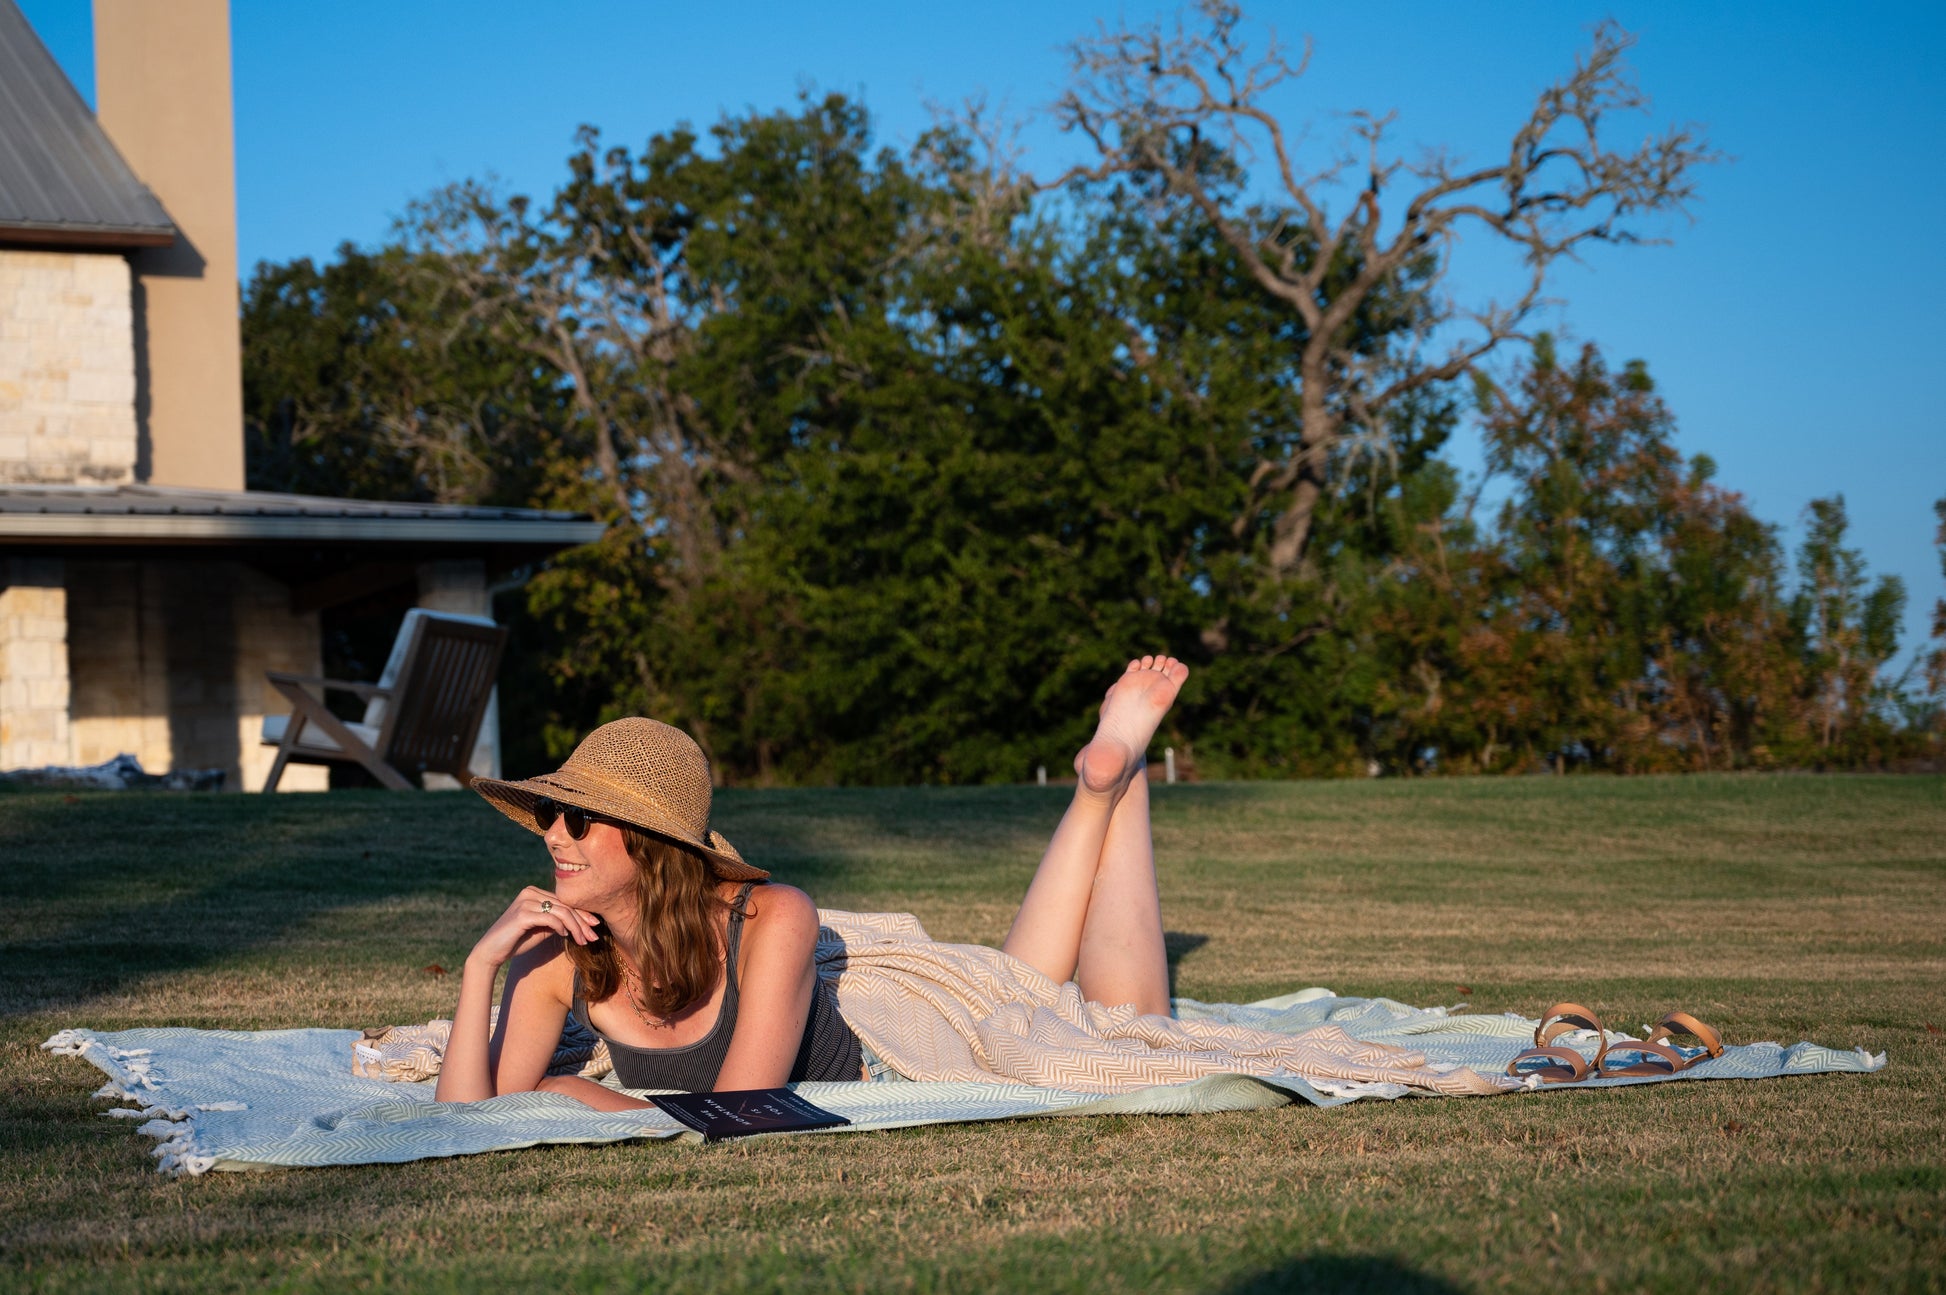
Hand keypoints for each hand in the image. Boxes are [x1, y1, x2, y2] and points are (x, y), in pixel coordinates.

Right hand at [467, 886, 600, 968]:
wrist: (492, 952)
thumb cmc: (517, 941)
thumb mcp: (542, 928)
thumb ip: (557, 920)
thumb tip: (582, 920)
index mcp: (534, 892)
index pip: (564, 902)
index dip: (582, 914)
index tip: (595, 926)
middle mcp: (530, 892)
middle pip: (565, 905)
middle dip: (583, 921)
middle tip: (594, 936)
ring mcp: (526, 901)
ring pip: (561, 912)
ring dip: (576, 927)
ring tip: (584, 941)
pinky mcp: (523, 914)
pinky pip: (551, 919)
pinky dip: (562, 927)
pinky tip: (567, 936)